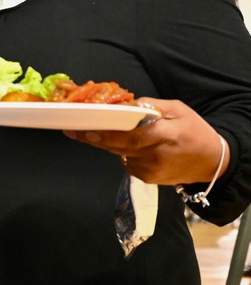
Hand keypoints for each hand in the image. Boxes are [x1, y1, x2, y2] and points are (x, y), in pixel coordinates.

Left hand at [63, 97, 228, 184]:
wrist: (212, 162)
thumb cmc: (194, 131)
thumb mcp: (177, 110)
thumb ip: (150, 106)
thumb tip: (125, 105)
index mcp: (164, 136)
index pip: (130, 137)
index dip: (106, 134)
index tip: (85, 130)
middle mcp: (155, 156)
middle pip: (117, 147)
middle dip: (93, 138)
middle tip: (71, 130)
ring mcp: (150, 170)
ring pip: (118, 154)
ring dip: (109, 143)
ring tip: (105, 131)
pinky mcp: (147, 179)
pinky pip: (126, 161)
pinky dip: (122, 151)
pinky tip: (132, 145)